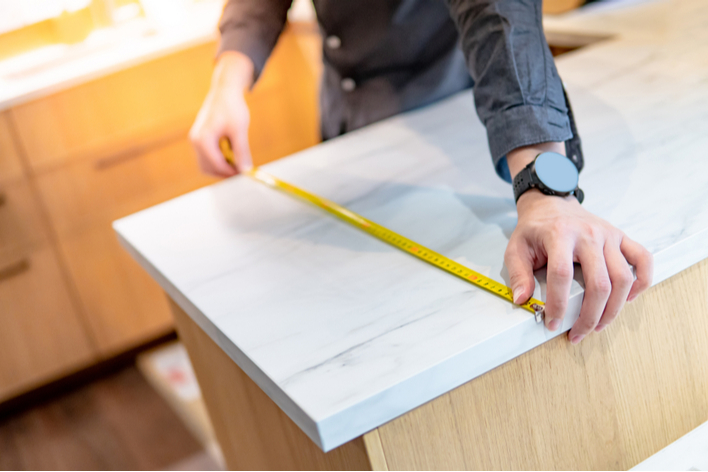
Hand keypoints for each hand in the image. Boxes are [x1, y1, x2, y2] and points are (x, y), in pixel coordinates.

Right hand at [189, 51, 254, 176]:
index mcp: (203, 139)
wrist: (224, 91)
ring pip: (206, 164)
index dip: (232, 172)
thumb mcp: (239, 131)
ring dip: (221, 166)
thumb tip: (246, 170)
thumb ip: (242, 152)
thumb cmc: (232, 107)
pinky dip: (219, 159)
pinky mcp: (199, 138)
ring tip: (237, 158)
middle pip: (208, 168)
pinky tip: (231, 151)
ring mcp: (195, 140)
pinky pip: (207, 156)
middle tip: (242, 168)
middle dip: (225, 171)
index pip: (216, 165)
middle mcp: (195, 141)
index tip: (245, 172)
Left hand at [505, 143, 652, 343]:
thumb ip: (517, 274)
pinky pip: (643, 260)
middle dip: (589, 316)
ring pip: (623, 278)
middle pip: (599, 283)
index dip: (558, 304)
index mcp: (559, 235)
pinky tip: (628, 299)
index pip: (562, 275)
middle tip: (578, 334)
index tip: (553, 323)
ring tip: (598, 325)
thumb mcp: (516, 248)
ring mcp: (608, 235)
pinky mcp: (621, 237)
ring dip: (613, 309)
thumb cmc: (535, 229)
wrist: (551, 204)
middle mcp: (588, 234)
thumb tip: (522, 300)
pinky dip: (642, 282)